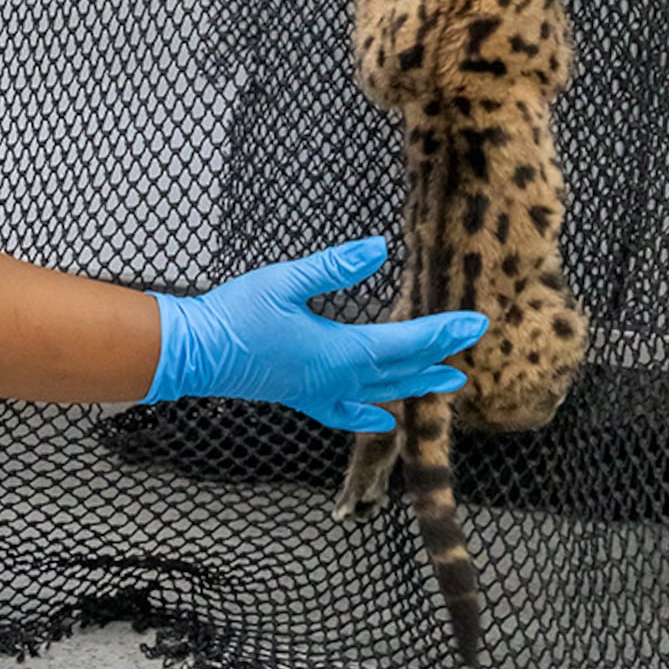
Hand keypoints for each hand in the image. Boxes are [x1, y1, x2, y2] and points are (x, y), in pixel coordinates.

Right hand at [144, 237, 485, 431]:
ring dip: (417, 384)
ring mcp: (319, 391)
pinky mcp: (302, 395)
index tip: (475, 323)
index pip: (404, 343)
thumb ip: (335, 266)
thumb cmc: (235, 314)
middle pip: (401, 370)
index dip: (442, 332)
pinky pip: (346, 412)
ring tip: (449, 384)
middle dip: (439, 356)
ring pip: (382, 392)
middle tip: (473, 346)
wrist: (193, 352)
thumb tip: (379, 249)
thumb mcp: (286, 280)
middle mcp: (336, 379)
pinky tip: (384, 420)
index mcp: (338, 352)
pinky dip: (370, 415)